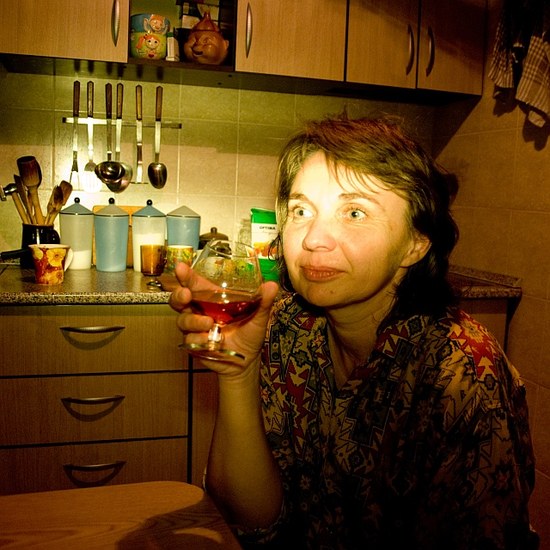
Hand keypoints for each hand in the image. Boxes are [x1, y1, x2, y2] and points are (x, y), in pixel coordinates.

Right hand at [168, 261, 278, 375]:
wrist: (247, 360)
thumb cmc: (250, 333)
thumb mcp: (258, 316)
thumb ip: (263, 301)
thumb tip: (272, 285)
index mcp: (212, 299)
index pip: (195, 283)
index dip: (185, 275)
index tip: (180, 267)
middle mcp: (199, 310)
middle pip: (179, 299)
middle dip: (179, 295)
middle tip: (186, 294)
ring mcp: (195, 328)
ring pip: (183, 320)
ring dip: (193, 321)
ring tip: (209, 323)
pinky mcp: (194, 344)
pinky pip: (190, 339)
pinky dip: (200, 339)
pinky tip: (210, 340)